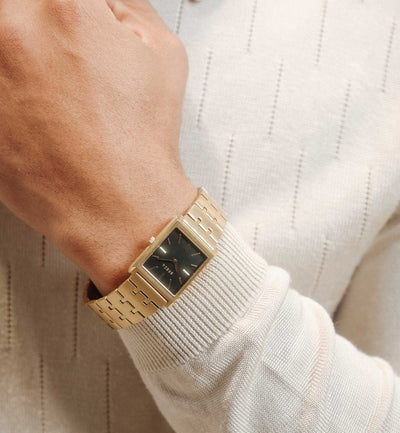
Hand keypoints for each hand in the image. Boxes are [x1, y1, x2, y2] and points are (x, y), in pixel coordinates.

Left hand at [0, 0, 196, 294]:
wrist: (118, 208)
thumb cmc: (139, 145)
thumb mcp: (163, 54)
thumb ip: (127, 6)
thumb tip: (104, 3)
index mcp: (65, 6)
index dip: (76, 15)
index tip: (71, 32)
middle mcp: (14, 32)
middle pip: (16, 15)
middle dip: (38, 33)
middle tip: (58, 61)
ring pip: (2, 45)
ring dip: (18, 60)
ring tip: (48, 92)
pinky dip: (10, 92)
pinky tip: (34, 112)